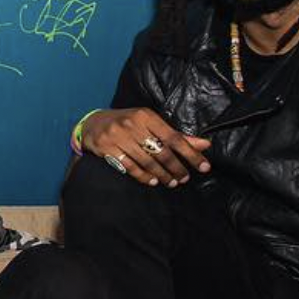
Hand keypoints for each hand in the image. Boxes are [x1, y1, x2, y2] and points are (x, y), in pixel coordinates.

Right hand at [79, 107, 210, 186]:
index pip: (174, 137)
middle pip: (161, 151)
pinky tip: (153, 181)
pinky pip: (130, 167)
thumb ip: (176, 136)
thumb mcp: (150, 123)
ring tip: (171, 182)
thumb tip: (205, 144)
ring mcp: (118, 137)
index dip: (191, 154)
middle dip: (176, 168)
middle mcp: (132, 125)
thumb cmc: (127, 123)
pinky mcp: (106, 149)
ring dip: (162, 175)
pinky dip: (143, 177)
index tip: (204, 166)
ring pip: (146, 161)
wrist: (93, 124)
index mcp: (146, 116)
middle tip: (184, 178)